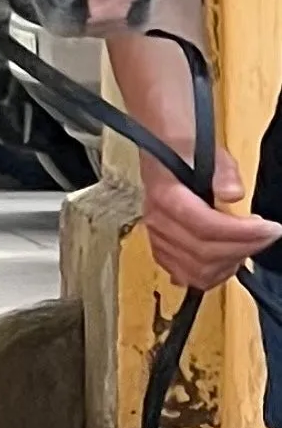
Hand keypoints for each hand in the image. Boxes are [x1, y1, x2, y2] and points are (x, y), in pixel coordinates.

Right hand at [139, 145, 281, 289]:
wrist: (163, 153)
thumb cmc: (188, 153)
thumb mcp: (212, 152)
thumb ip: (223, 172)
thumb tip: (232, 194)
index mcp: (166, 195)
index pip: (205, 226)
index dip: (242, 233)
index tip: (271, 228)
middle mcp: (158, 221)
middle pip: (203, 253)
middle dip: (244, 248)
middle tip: (268, 235)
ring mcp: (157, 238)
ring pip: (195, 270)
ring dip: (229, 264)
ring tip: (249, 247)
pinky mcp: (161, 249)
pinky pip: (184, 275)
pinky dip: (210, 275)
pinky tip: (228, 261)